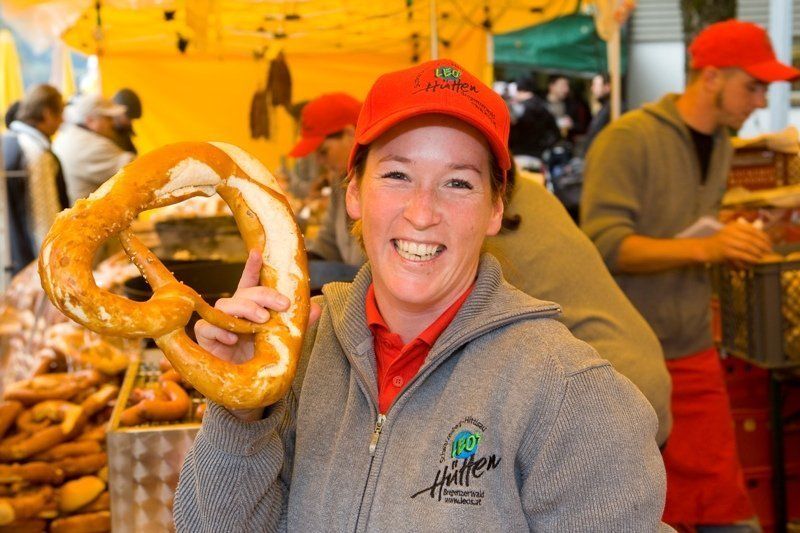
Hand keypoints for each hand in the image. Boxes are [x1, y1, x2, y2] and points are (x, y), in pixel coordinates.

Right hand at [194, 249, 320, 419]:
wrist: (246, 388)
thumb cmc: (263, 357)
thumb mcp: (283, 340)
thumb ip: (298, 324)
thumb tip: (318, 308)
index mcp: (251, 306)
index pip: (252, 282)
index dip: (254, 266)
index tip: (258, 252)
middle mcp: (233, 310)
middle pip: (243, 292)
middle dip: (263, 294)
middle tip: (281, 305)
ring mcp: (217, 322)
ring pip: (225, 304)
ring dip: (245, 309)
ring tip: (262, 321)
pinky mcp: (204, 337)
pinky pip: (207, 327)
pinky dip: (221, 331)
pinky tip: (234, 339)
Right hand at [701, 220, 772, 264]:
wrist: (704, 248)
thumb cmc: (720, 241)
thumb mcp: (731, 233)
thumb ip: (744, 233)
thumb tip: (763, 238)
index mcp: (734, 225)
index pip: (753, 230)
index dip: (764, 236)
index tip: (770, 242)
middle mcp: (731, 232)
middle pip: (752, 239)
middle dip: (763, 245)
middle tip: (769, 250)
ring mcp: (727, 241)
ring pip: (748, 247)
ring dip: (758, 252)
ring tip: (763, 256)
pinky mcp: (726, 251)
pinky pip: (742, 255)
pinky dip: (751, 258)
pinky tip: (755, 260)